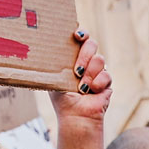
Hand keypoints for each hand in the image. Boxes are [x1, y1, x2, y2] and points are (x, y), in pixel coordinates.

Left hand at [49, 29, 111, 148]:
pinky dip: (97, 84)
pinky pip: (106, 74)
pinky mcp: (107, 81)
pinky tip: (91, 91)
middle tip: (76, 71)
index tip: (77, 35)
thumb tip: (42, 48)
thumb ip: (54, 63)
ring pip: (100, 59)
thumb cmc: (62, 98)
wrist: (75, 116)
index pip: (81, 38)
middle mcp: (87, 61)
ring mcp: (98, 70)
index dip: (81, 33)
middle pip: (92, 44)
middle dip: (84, 56)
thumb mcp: (55, 77)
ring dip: (89, 74)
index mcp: (73, 57)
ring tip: (81, 87)